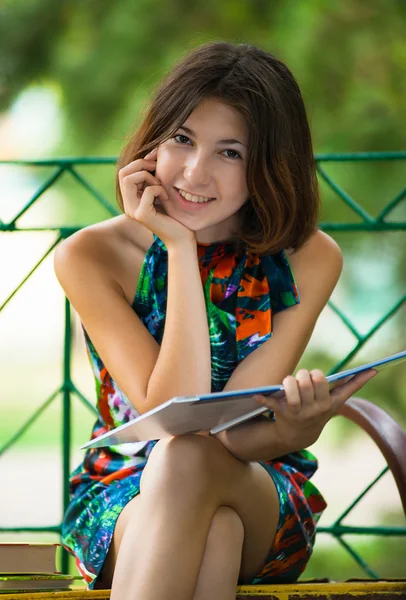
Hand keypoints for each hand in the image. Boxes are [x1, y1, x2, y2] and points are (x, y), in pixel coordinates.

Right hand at [118, 147, 194, 247]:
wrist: (182, 238)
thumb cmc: (175, 215)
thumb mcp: (162, 192)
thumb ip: (154, 178)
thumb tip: (153, 154)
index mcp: (131, 199)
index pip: (124, 172)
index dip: (139, 162)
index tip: (156, 161)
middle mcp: (128, 205)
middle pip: (123, 173)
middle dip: (141, 166)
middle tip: (157, 170)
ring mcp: (133, 211)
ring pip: (129, 179)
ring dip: (148, 177)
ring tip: (161, 186)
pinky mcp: (142, 215)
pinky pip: (147, 191)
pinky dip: (158, 189)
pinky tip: (166, 197)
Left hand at [253, 368, 376, 452]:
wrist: (297, 435)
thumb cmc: (317, 409)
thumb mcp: (335, 401)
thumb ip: (351, 385)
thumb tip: (373, 371)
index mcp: (329, 403)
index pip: (335, 387)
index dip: (329, 380)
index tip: (320, 376)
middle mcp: (315, 409)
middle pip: (311, 380)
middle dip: (305, 374)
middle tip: (302, 377)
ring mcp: (299, 412)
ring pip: (293, 387)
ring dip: (289, 380)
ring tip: (289, 382)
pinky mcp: (283, 413)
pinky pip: (272, 403)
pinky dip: (263, 399)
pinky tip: (256, 395)